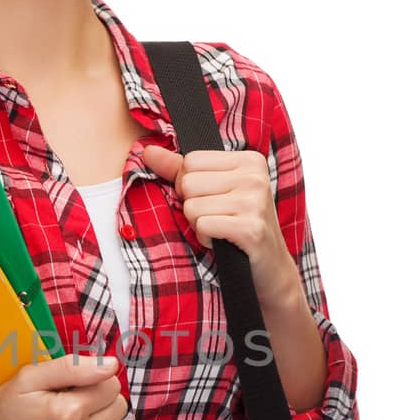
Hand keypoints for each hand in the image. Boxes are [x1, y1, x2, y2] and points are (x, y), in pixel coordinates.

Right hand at [0, 353, 134, 419]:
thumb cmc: (6, 415)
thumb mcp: (28, 379)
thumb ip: (71, 366)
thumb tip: (111, 365)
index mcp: (66, 412)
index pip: (111, 385)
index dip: (94, 382)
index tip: (75, 390)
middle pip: (120, 408)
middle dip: (101, 403)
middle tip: (75, 409)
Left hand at [142, 144, 298, 310]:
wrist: (271, 268)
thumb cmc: (239, 225)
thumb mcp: (214, 191)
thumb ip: (180, 169)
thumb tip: (148, 151)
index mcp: (249, 160)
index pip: (190, 161)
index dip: (188, 185)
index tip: (211, 199)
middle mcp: (255, 177)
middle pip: (188, 183)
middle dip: (192, 206)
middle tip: (216, 218)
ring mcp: (255, 202)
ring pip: (191, 206)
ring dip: (198, 225)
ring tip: (220, 230)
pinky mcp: (251, 228)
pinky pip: (203, 225)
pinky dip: (206, 238)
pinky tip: (223, 242)